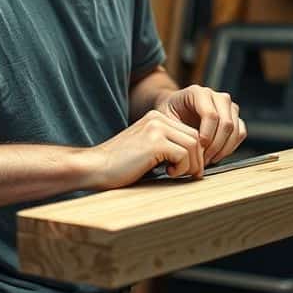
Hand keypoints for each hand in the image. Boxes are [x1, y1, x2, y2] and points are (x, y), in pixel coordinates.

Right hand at [86, 110, 204, 188]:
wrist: (95, 167)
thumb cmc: (120, 165)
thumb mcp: (147, 149)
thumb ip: (168, 147)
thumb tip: (196, 159)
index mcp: (156, 118)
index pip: (190, 131)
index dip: (195, 152)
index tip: (191, 168)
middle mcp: (157, 118)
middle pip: (195, 136)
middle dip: (197, 159)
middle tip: (191, 174)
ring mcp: (156, 128)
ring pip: (193, 145)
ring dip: (190, 165)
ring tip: (175, 174)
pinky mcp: (155, 142)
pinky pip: (183, 155)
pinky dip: (181, 168)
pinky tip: (167, 173)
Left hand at [155, 85, 245, 164]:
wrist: (175, 110)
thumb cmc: (169, 114)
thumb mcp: (165, 118)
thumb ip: (174, 128)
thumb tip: (187, 146)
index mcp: (199, 92)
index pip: (211, 115)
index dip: (207, 135)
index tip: (198, 148)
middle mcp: (217, 97)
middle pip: (226, 123)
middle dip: (215, 145)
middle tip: (202, 159)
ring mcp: (229, 106)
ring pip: (236, 130)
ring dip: (223, 149)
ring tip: (207, 159)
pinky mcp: (235, 117)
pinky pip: (240, 134)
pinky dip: (230, 148)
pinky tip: (216, 155)